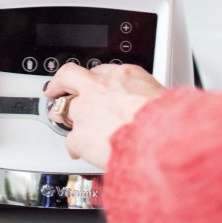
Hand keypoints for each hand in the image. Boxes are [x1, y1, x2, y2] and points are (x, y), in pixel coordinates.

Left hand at [44, 62, 166, 169]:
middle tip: (54, 88)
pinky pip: (70, 140)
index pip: (100, 71)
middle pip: (69, 76)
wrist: (161, 140)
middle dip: (59, 83)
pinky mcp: (80, 135)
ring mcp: (86, 110)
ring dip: (65, 116)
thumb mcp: (159, 95)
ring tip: (62, 121)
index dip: (93, 80)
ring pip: (66, 108)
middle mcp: (99, 88)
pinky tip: (77, 152)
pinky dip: (74, 147)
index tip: (91, 84)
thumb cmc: (167, 122)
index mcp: (122, 75)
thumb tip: (144, 102)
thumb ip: (143, 94)